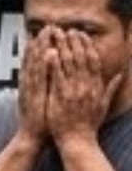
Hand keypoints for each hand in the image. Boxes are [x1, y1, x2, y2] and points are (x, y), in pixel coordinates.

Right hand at [18, 32, 56, 143]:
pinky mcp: (35, 96)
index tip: (42, 33)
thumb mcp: (36, 102)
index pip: (31, 62)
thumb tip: (41, 79)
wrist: (31, 137)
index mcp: (28, 86)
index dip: (36, 47)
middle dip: (39, 42)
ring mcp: (30, 90)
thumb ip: (37, 90)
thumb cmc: (38, 122)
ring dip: (40, 48)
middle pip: (32, 59)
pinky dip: (42, 65)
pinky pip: (39, 77)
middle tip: (46, 26)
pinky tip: (46, 53)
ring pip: (35, 64)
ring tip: (46, 33)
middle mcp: (27, 85)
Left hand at [47, 28, 122, 143]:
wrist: (77, 140)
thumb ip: (110, 88)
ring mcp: (73, 91)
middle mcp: (86, 86)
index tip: (82, 35)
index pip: (93, 61)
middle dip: (75, 42)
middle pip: (81, 59)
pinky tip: (50, 52)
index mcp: (96, 86)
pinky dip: (54, 64)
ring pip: (69, 65)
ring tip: (58, 35)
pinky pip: (56, 77)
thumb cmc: (88, 124)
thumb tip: (119, 75)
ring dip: (64, 48)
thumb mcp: (103, 104)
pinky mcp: (60, 97)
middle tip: (69, 29)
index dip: (87, 46)